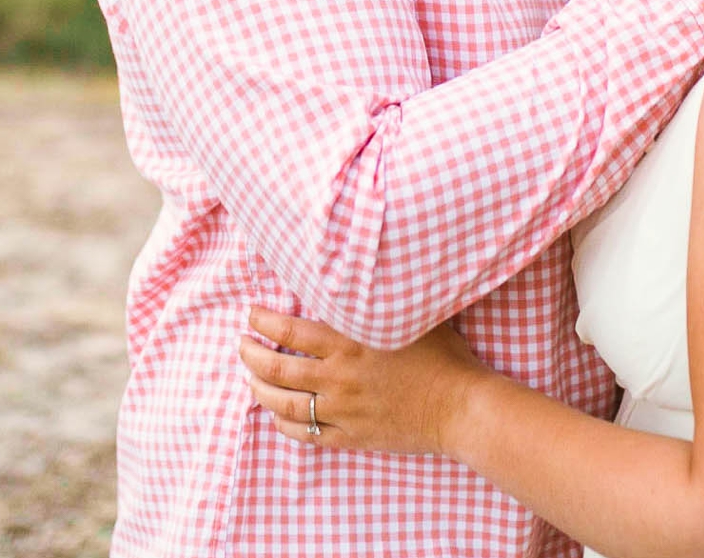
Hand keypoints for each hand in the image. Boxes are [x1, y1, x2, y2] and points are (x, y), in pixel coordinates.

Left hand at [239, 307, 487, 455]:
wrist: (460, 407)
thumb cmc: (443, 356)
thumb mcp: (412, 314)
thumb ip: (382, 298)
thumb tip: (366, 267)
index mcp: (350, 342)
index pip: (290, 329)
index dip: (264, 320)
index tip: (252, 314)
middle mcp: (339, 376)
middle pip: (277, 367)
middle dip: (251, 355)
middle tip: (242, 345)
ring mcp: (343, 410)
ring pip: (284, 404)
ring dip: (260, 390)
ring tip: (250, 380)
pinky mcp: (351, 436)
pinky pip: (306, 434)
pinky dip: (284, 425)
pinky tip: (276, 417)